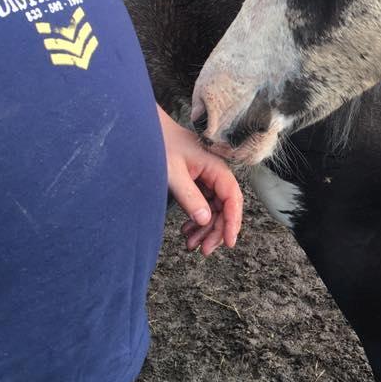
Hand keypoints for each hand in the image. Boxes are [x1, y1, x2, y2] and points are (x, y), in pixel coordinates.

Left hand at [157, 106, 242, 255]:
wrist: (147, 131)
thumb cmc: (160, 145)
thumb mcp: (173, 174)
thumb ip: (190, 197)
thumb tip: (205, 220)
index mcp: (215, 167)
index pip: (232, 198)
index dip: (233, 221)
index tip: (229, 242)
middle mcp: (215, 173)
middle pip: (225, 207)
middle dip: (216, 230)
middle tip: (204, 251)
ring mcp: (207, 177)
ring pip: (215, 208)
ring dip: (206, 228)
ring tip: (191, 244)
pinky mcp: (197, 181)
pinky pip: (204, 204)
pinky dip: (197, 219)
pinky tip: (187, 230)